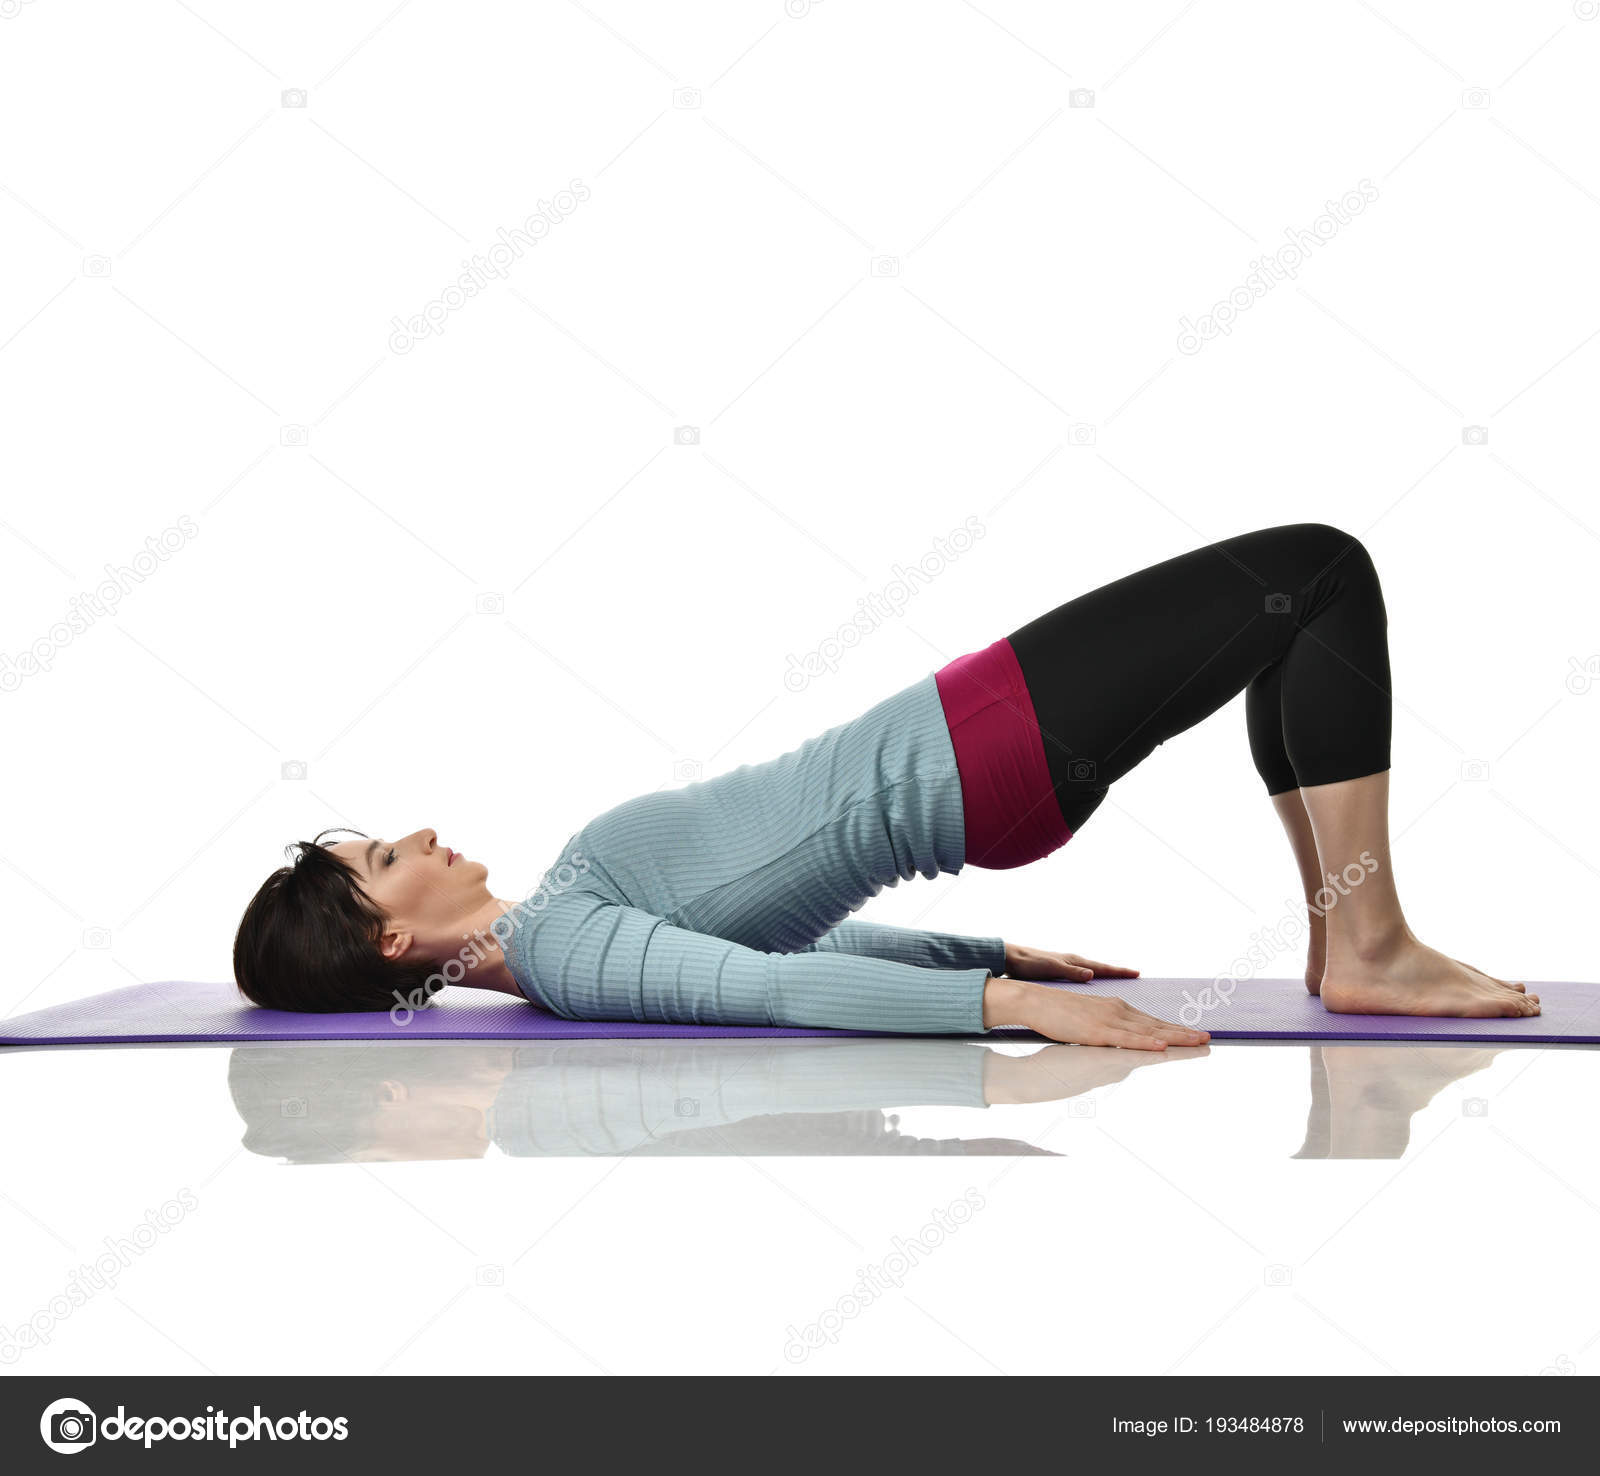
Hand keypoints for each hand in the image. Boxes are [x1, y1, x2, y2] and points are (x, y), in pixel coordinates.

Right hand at [983, 978, 1207, 1049]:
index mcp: (1117, 1009)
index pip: (1152, 1022)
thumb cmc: (1058, 1012)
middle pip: (1157, 1026)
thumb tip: (1117, 1040)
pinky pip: (1127, 1039)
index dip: (1175, 1030)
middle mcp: (1119, 1011)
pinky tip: (1163, 1047)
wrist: (1036, 1000)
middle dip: (1184, 1034)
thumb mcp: (1088, 1021)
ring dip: (1176, 1038)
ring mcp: (1109, 1021)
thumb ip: (1106, 1030)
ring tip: (1198, 1042)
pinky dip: (1147, 1043)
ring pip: (1149, 1032)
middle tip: (1209, 1039)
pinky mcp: (1097, 1031)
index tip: (1195, 1036)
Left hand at [1002, 941, 1139, 982]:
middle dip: (1117, 973)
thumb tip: (1092, 975)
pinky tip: (1091, 985)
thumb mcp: (1051, 969)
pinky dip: (1092, 979)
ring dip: (1105, 975)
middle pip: (1101, 969)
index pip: (1103, 968)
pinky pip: (1082, 976)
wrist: (1011, 958)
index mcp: (1074, 962)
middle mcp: (1073, 962)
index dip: (1120, 972)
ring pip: (1092, 972)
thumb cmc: (1029, 964)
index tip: (1137, 973)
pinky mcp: (1059, 972)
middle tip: (1134, 975)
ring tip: (1118, 980)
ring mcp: (1067, 966)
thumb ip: (1071, 972)